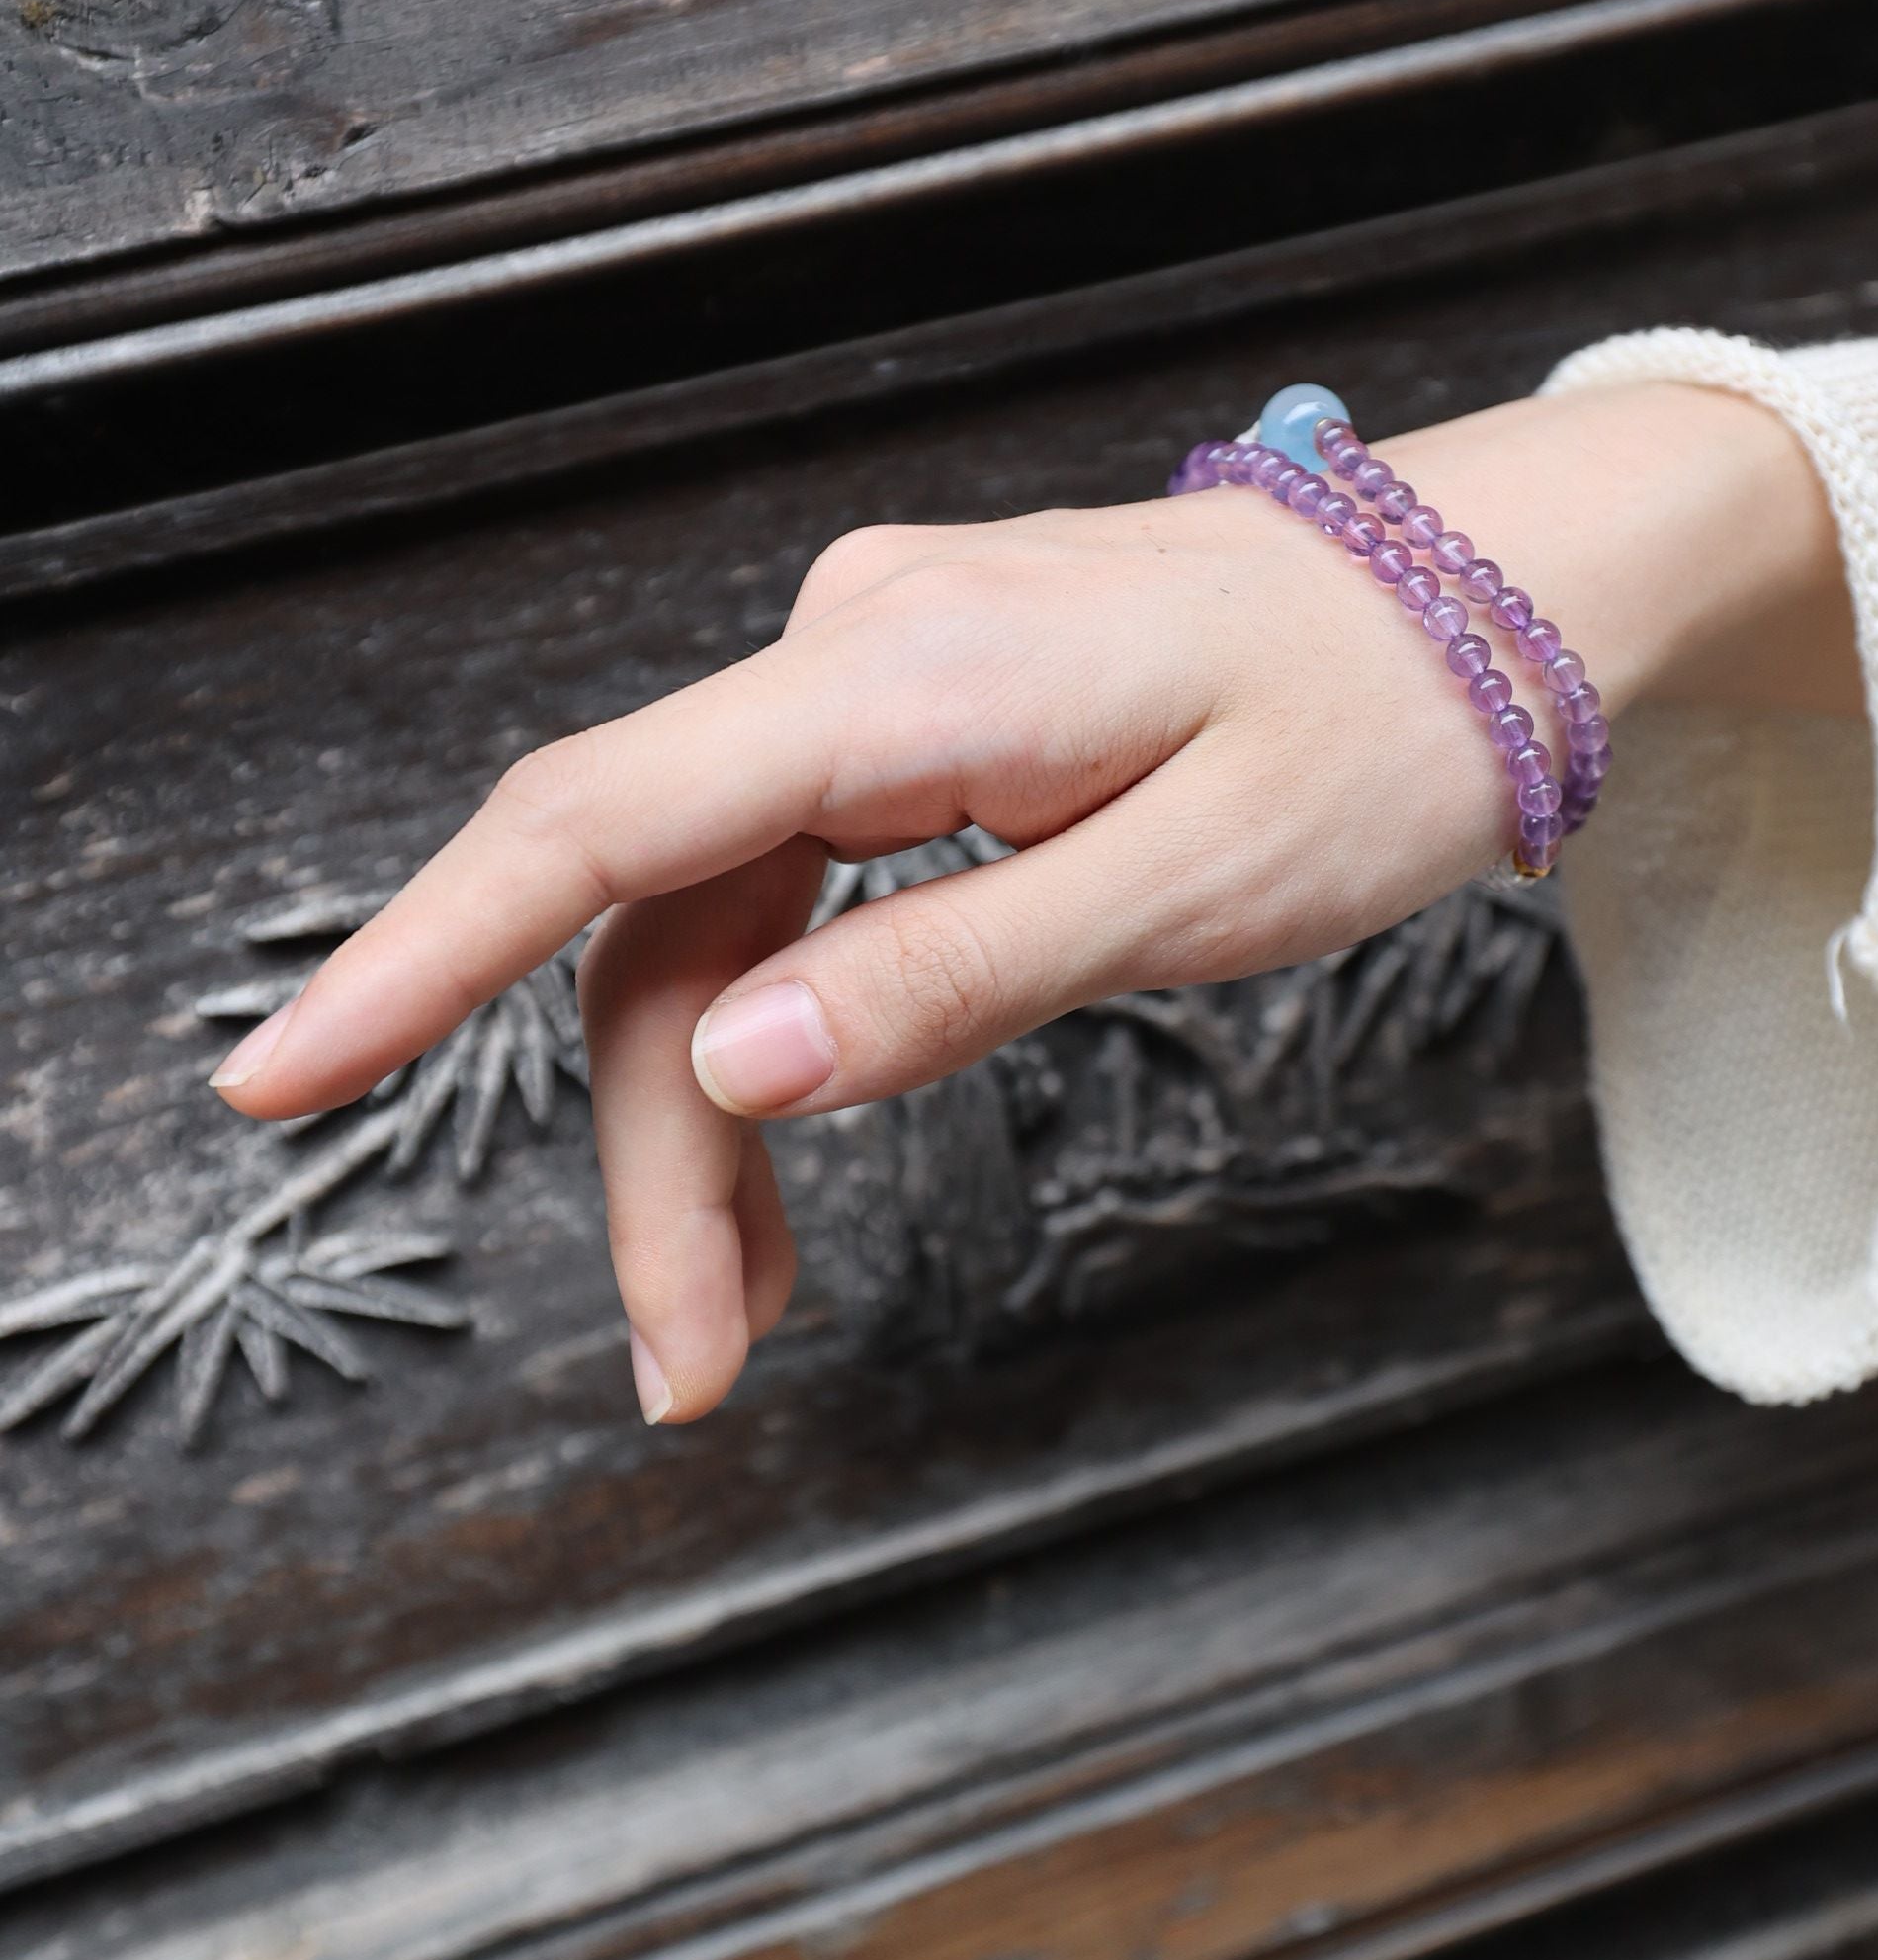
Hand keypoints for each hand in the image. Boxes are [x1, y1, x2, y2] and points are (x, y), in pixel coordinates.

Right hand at [210, 381, 1852, 1420]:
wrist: (1518, 590)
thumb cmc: (1393, 723)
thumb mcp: (1197, 886)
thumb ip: (954, 972)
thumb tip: (731, 1064)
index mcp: (904, 676)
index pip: (599, 821)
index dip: (417, 957)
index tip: (276, 1080)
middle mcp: (856, 651)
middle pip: (652, 920)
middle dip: (642, 1155)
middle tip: (690, 1370)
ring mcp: (884, 678)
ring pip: (712, 922)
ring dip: (701, 1125)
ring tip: (733, 1326)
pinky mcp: (925, 719)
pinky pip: (790, 886)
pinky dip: (776, 1039)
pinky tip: (779, 1166)